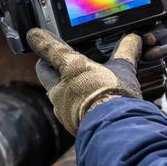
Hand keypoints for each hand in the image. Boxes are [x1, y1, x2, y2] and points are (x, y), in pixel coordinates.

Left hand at [27, 29, 141, 135]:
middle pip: (44, 71)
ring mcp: (61, 107)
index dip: (41, 40)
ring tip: (77, 85)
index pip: (50, 49)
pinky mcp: (68, 123)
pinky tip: (85, 104)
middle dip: (47, 65)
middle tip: (54, 61)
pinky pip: (65, 109)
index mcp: (71, 68)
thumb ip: (125, 53)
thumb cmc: (116, 97)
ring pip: (55, 92)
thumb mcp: (123, 71)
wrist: (114, 130)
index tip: (33, 35)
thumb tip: (133, 39)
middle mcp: (60, 87)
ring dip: (62, 86)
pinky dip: (72, 104)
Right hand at [144, 0, 166, 86]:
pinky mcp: (165, 50)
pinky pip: (151, 51)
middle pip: (146, 15)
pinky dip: (150, 51)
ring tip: (150, 37)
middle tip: (146, 22)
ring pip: (145, 33)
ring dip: (144, 36)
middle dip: (141, 19)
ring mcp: (165, 33)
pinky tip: (154, 48)